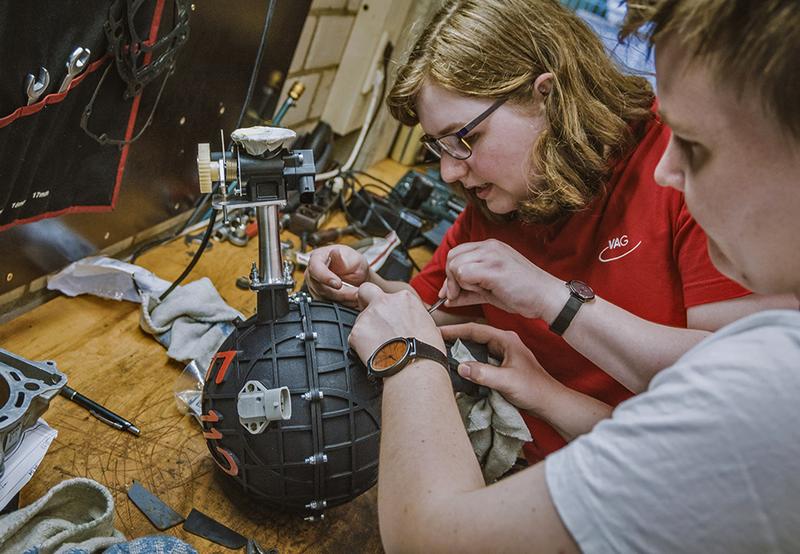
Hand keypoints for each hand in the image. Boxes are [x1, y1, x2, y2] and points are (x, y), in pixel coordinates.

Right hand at [305, 245, 368, 307]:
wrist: (358, 277)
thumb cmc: (353, 264)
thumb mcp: (353, 258)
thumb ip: (343, 258)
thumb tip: (335, 252)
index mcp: (317, 258)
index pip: (315, 268)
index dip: (325, 277)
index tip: (338, 284)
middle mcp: (312, 273)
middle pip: (319, 286)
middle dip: (339, 292)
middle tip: (355, 293)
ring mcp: (314, 286)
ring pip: (324, 298)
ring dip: (342, 299)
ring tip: (356, 296)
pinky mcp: (319, 298)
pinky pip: (328, 305)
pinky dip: (341, 304)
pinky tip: (351, 301)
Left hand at [348, 283, 444, 364]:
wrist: (414, 368)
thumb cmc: (426, 350)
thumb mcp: (428, 325)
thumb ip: (413, 316)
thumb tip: (411, 322)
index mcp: (403, 298)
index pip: (388, 295)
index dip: (387, 306)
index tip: (389, 317)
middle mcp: (384, 302)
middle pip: (365, 291)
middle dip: (364, 301)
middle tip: (372, 318)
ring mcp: (368, 316)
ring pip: (360, 319)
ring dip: (366, 330)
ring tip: (380, 347)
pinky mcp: (356, 332)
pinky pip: (354, 337)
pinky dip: (361, 346)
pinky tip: (374, 354)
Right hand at [440, 322, 559, 414]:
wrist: (549, 402)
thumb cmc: (533, 389)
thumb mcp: (506, 381)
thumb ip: (483, 373)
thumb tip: (460, 366)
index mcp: (506, 339)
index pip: (475, 330)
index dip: (455, 330)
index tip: (437, 332)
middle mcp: (503, 343)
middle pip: (474, 336)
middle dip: (455, 337)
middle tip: (436, 341)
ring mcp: (503, 354)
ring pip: (477, 347)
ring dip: (461, 349)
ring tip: (443, 352)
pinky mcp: (502, 365)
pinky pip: (481, 358)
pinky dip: (469, 360)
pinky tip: (459, 366)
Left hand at [441, 239, 565, 320]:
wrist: (547, 298)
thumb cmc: (524, 294)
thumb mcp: (490, 291)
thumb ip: (468, 292)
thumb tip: (447, 299)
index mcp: (490, 247)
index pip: (457, 253)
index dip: (450, 274)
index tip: (450, 293)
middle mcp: (490, 246)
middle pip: (452, 256)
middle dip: (450, 279)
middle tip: (456, 295)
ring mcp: (493, 254)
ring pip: (456, 264)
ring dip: (459, 283)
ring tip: (476, 293)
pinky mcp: (494, 267)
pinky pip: (464, 273)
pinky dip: (466, 286)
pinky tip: (482, 293)